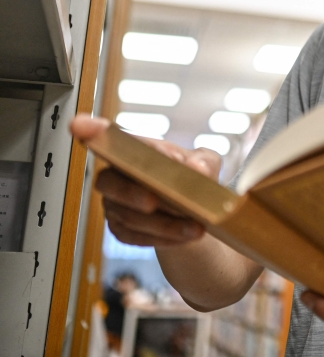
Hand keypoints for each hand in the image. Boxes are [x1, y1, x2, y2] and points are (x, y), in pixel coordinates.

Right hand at [70, 115, 220, 247]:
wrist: (196, 211)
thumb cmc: (193, 177)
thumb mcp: (206, 162)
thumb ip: (204, 161)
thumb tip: (197, 168)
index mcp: (134, 150)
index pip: (109, 138)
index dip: (92, 131)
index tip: (78, 125)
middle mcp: (118, 176)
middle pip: (109, 183)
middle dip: (130, 193)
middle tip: (154, 200)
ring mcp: (116, 205)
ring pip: (128, 216)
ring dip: (163, 223)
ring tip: (194, 225)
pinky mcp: (122, 230)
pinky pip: (137, 237)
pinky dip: (164, 237)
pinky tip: (186, 235)